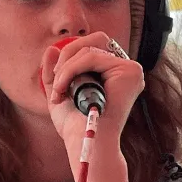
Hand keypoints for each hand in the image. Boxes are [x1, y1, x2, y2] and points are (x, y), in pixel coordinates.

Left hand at [42, 33, 144, 155]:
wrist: (85, 142)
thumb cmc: (75, 125)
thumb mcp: (60, 93)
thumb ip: (55, 72)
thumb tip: (51, 48)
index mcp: (114, 73)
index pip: (93, 47)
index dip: (70, 56)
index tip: (56, 81)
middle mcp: (126, 69)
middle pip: (94, 40)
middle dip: (68, 55)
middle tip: (56, 81)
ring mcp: (130, 70)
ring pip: (89, 49)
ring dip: (66, 68)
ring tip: (59, 91)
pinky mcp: (129, 72)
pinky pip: (91, 57)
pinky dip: (71, 70)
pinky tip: (64, 88)